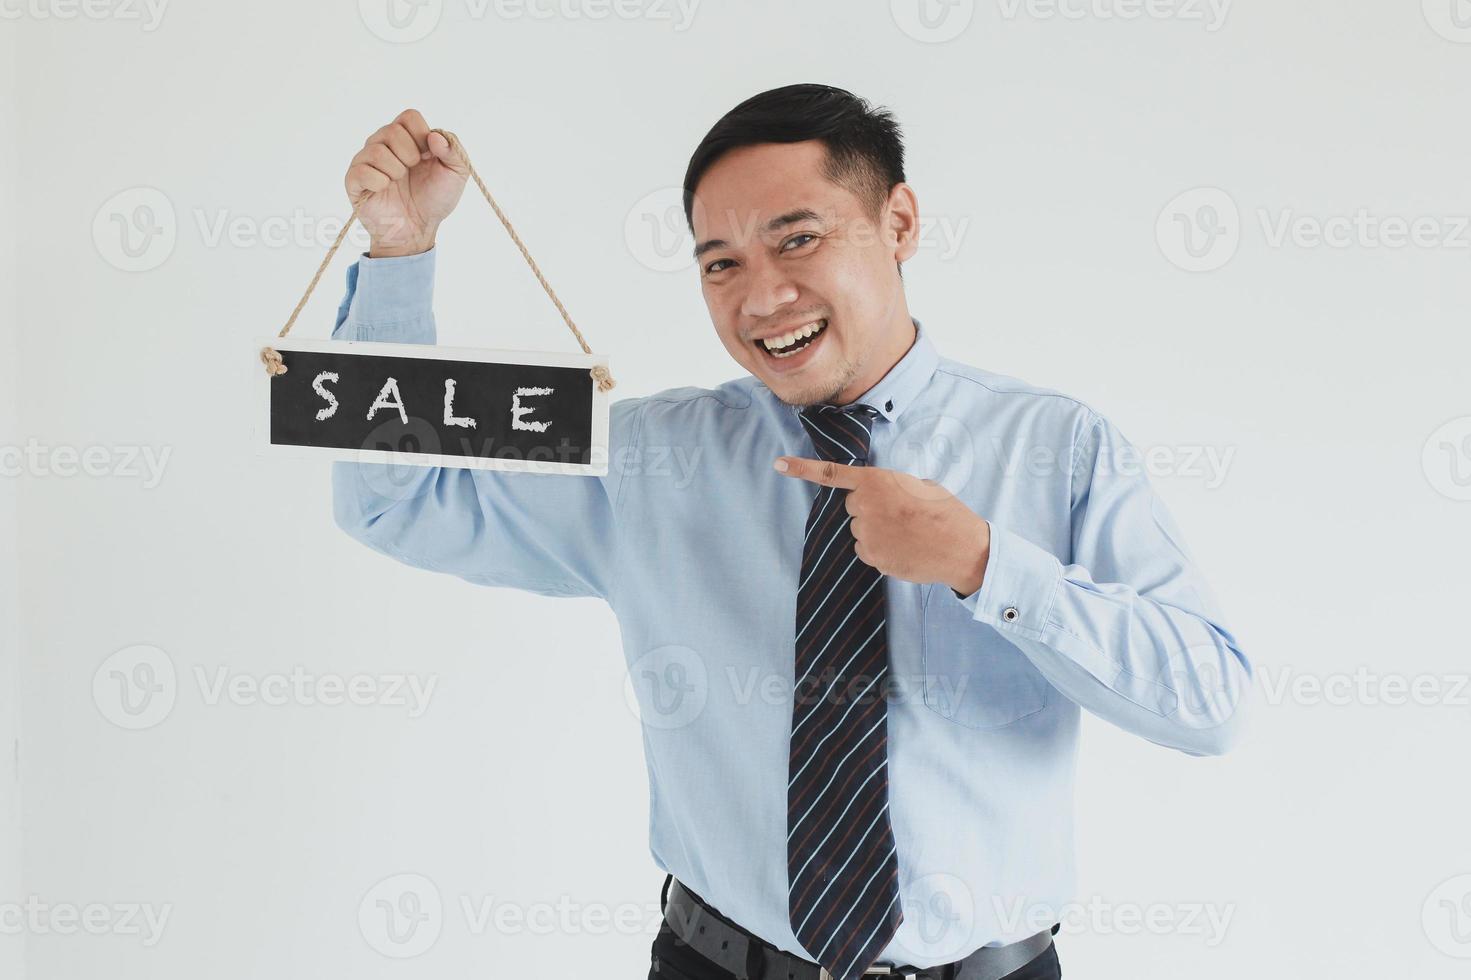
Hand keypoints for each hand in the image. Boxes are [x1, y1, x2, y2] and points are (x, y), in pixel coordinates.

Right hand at [345, 108, 469, 257]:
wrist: (418, 229)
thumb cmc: (434, 199)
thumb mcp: (456, 175)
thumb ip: (454, 151)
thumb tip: (435, 136)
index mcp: (407, 137)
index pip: (409, 116)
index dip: (421, 135)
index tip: (428, 156)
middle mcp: (384, 144)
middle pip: (392, 130)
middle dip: (410, 155)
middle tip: (413, 171)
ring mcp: (366, 160)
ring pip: (376, 150)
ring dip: (395, 170)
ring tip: (399, 182)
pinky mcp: (354, 179)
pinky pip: (361, 170)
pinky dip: (379, 182)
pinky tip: (385, 190)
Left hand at [774, 455, 990, 594]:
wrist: (962, 547)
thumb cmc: (945, 512)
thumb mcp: (918, 485)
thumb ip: (890, 487)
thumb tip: (881, 499)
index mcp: (877, 481)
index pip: (831, 474)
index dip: (802, 469)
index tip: (779, 465)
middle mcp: (866, 506)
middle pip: (853, 506)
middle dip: (870, 508)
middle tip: (901, 513)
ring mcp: (867, 534)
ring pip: (861, 529)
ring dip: (877, 530)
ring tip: (907, 532)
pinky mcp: (871, 558)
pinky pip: (867, 550)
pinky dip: (881, 549)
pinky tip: (904, 548)